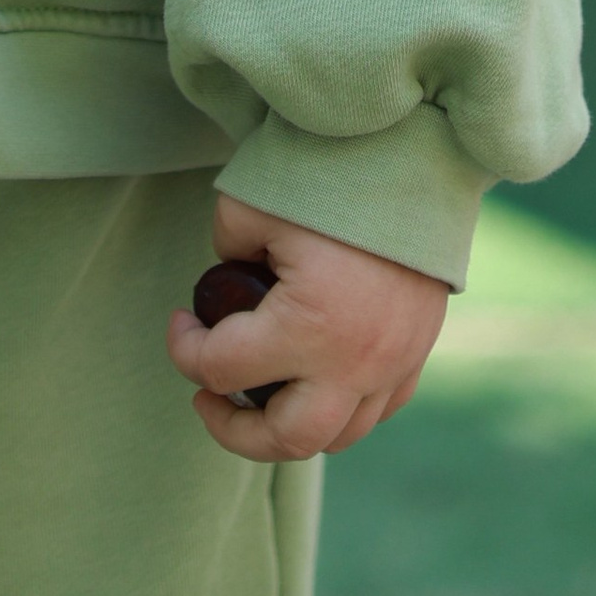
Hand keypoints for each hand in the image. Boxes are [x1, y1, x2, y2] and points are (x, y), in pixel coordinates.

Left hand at [168, 193, 448, 458]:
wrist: (416, 156)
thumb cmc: (329, 174)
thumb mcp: (252, 202)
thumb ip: (226, 248)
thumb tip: (227, 280)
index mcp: (309, 327)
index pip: (222, 369)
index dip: (184, 348)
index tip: (178, 322)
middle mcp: (355, 363)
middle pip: (284, 440)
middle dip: (233, 430)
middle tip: (208, 397)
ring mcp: (392, 364)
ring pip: (336, 436)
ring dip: (288, 426)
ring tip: (258, 396)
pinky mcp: (417, 352)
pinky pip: (376, 409)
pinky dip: (339, 409)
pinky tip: (313, 379)